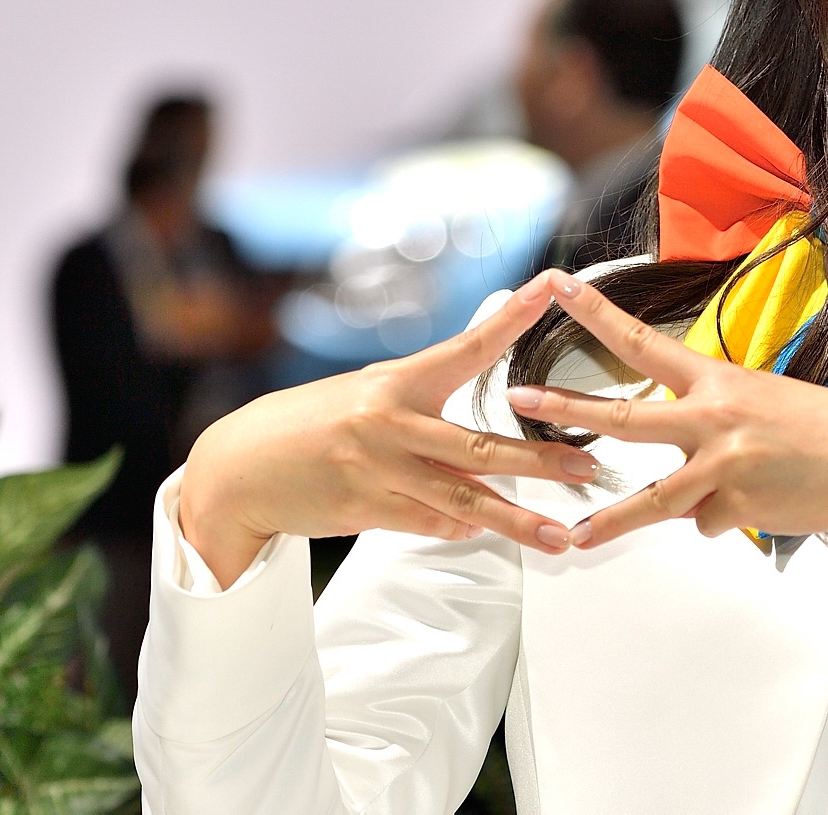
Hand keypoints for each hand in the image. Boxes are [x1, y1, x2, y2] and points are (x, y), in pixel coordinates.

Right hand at [178, 275, 598, 587]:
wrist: (237, 468)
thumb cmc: (312, 426)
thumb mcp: (367, 396)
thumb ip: (423, 406)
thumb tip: (475, 435)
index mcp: (397, 382)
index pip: (467, 347)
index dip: (510, 318)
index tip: (550, 288)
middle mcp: (390, 422)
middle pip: (481, 447)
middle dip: (543, 462)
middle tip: (590, 468)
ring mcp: (378, 469)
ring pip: (464, 501)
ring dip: (517, 521)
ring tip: (561, 537)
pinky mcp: (365, 508)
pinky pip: (429, 524)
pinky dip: (459, 528)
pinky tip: (482, 530)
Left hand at [505, 270, 827, 581]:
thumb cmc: (827, 431)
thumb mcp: (763, 406)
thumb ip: (712, 429)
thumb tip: (683, 475)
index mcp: (718, 382)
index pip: (644, 342)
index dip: (598, 314)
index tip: (559, 286)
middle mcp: (714, 418)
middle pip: (624, 418)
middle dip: (565, 408)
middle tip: (518, 397)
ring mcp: (723, 465)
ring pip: (654, 501)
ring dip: (611, 523)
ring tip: (576, 538)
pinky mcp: (738, 507)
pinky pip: (709, 523)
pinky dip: (727, 520)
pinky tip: (764, 505)